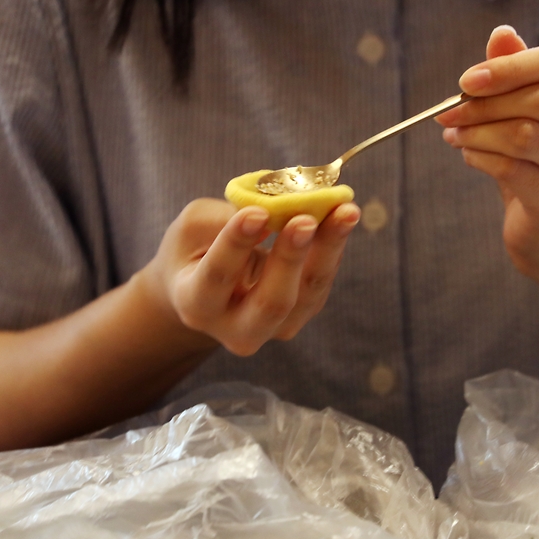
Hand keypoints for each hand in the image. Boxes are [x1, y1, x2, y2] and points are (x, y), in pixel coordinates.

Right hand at [142, 199, 359, 355]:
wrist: (207, 286)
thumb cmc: (196, 249)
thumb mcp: (194, 228)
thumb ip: (225, 220)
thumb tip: (277, 209)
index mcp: (196, 304)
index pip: (217, 276)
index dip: (236, 244)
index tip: (257, 212)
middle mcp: (236, 328)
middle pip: (271, 302)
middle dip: (291, 258)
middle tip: (306, 220)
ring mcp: (274, 329)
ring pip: (307, 295)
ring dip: (328, 249)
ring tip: (345, 211)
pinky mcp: (301, 315)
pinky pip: (320, 282)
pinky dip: (333, 247)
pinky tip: (342, 216)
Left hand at [436, 25, 538, 281]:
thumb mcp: (534, 107)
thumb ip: (522, 69)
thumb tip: (501, 34)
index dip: (512, 66)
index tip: (467, 79)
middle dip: (490, 102)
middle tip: (450, 111)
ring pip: (528, 136)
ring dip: (479, 132)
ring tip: (457, 134)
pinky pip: (515, 171)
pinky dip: (482, 158)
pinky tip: (470, 155)